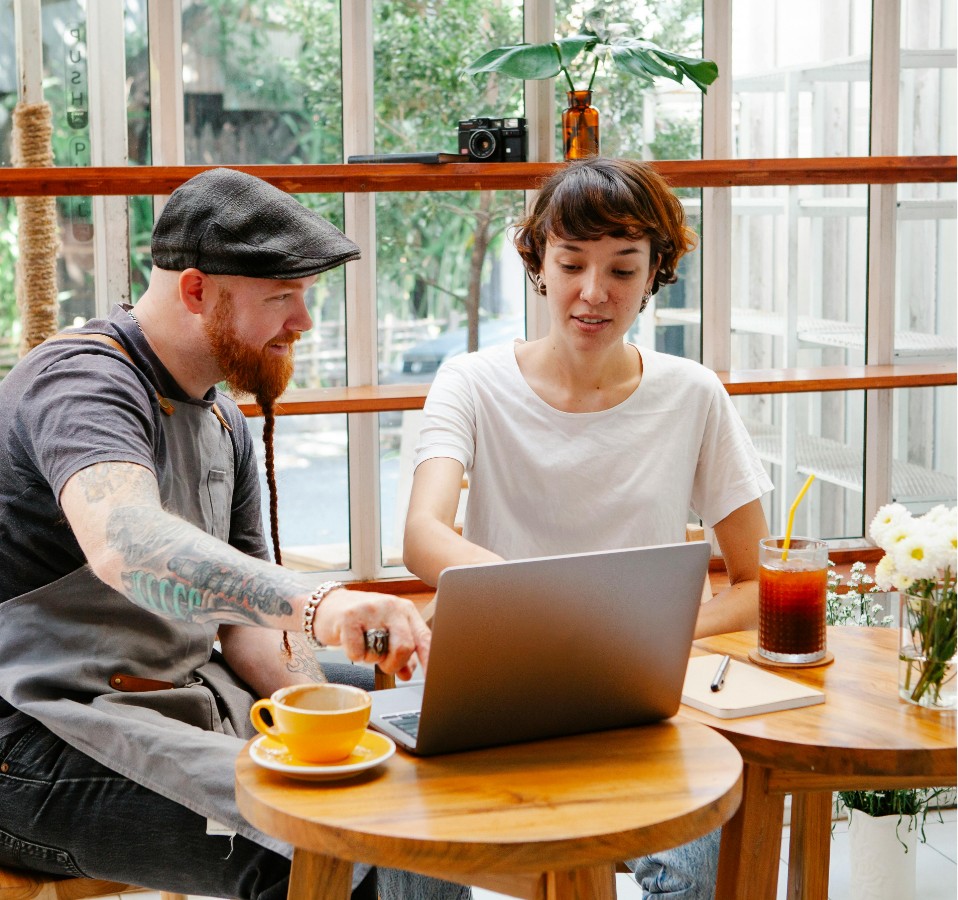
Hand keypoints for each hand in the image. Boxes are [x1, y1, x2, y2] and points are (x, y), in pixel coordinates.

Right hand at [313, 588, 430, 680]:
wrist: (328, 606)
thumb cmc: (362, 621)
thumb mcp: (386, 632)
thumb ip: (401, 652)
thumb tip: (409, 673)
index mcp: (406, 611)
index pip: (425, 638)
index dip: (430, 662)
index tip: (434, 681)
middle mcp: (392, 607)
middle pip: (405, 647)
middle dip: (393, 664)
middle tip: (383, 662)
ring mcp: (371, 610)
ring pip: (380, 652)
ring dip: (371, 658)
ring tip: (365, 644)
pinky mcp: (349, 617)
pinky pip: (357, 653)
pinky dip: (355, 655)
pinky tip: (352, 642)